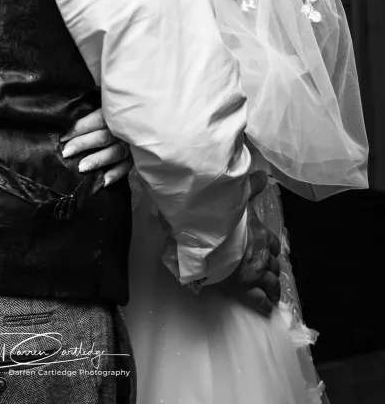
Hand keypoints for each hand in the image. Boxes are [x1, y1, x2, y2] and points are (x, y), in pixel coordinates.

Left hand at [60, 108, 132, 188]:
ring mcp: (131, 144)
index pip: (95, 121)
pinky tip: (103, 182)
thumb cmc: (119, 111)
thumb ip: (96, 106)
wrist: (149, 114)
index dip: (78, 128)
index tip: (63, 137)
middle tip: (66, 153)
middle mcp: (124, 129)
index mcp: (115, 114)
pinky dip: (116, 174)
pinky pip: (126, 167)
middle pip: (102, 137)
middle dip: (83, 144)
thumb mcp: (108, 103)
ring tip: (81, 168)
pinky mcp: (136, 156)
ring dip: (97, 160)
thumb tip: (74, 111)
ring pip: (114, 153)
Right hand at [219, 170, 281, 318]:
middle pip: (274, 266)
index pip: (273, 245)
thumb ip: (251, 186)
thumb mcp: (238, 198)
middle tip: (269, 275)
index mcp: (260, 234)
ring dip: (273, 288)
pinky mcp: (246, 288)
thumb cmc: (222, 218)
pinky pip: (260, 301)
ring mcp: (255, 273)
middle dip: (272, 270)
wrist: (208, 237)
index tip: (268, 253)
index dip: (271, 250)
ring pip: (272, 283)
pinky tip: (266, 309)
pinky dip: (264, 305)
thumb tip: (261, 174)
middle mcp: (262, 254)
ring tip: (272, 294)